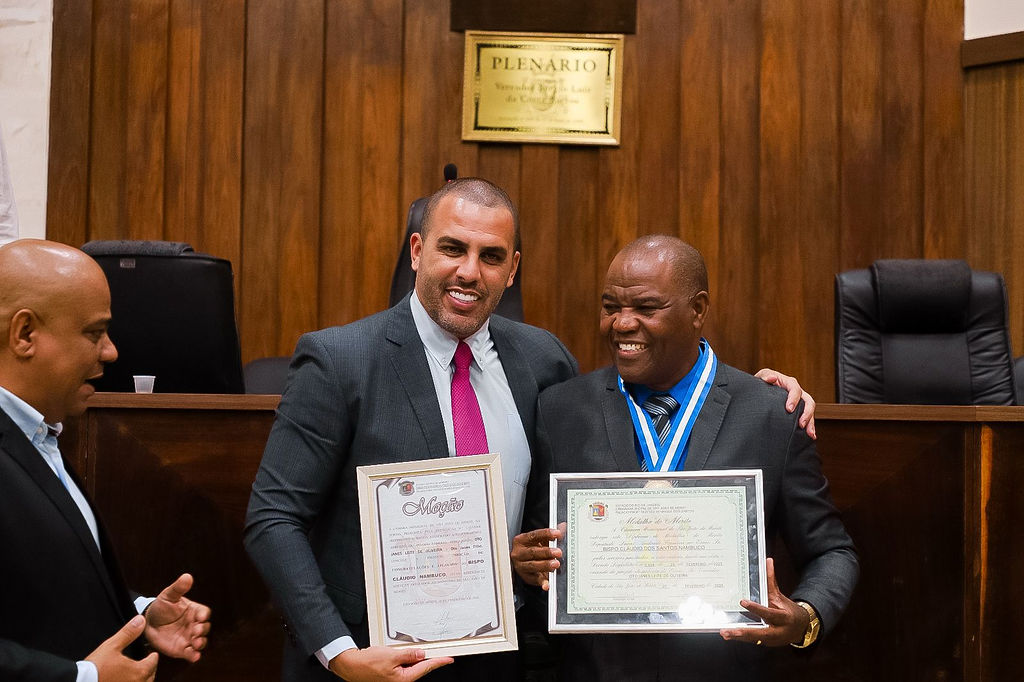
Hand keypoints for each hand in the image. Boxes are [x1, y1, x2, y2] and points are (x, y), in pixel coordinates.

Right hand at [85, 614, 158, 681]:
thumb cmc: (95, 669)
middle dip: (149, 668)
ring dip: (143, 678)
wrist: (80, 681)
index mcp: (139, 671)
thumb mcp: (112, 646)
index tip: (152, 654)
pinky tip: (125, 680)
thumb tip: (140, 620)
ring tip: (138, 672)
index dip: (153, 656)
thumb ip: (128, 633)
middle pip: (150, 676)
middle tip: (147, 662)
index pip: (153, 662)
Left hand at [143, 573, 211, 661]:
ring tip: (196, 643)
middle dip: (202, 630)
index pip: (204, 613)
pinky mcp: (182, 649)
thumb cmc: (161, 607)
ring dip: (200, 643)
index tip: (199, 617)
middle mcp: (194, 624)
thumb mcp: (168, 596)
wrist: (148, 623)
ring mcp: (189, 637)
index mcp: (194, 611)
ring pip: (200, 641)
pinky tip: (194, 656)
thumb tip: (187, 576)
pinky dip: (194, 655)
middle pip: (205, 628)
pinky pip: (191, 653)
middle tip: (195, 631)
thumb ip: (178, 588)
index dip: (203, 615)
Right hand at [328, 646, 452, 680]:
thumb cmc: (367, 663)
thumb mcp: (391, 656)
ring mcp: (396, 677)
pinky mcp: (391, 673)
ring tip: (413, 648)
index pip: (426, 667)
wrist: (352, 666)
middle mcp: (401, 680)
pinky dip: (405, 657)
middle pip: (420, 667)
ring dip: (414, 657)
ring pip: (411, 665)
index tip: (449, 658)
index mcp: (403, 678)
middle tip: (437, 649)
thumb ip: (408, 655)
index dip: (438, 662)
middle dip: (427, 657)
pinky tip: (403, 651)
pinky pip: (403, 664)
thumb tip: (421, 654)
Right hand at [510, 526, 562, 589]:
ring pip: (532, 565)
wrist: (523, 562)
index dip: (546, 534)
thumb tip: (563, 526)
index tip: (557, 534)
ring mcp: (520, 566)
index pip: (533, 535)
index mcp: (521, 541)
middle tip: (558, 552)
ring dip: (545, 565)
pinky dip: (542, 582)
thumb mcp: (540, 540)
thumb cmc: (532, 549)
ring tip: (556, 564)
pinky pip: (535, 580)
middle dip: (546, 552)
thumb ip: (551, 534)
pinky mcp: (526, 577)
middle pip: (532, 552)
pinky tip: (547, 584)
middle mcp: (518, 553)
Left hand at [720, 558, 809, 646]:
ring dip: (738, 637)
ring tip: (725, 633)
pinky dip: (741, 637)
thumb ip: (771, 580)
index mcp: (784, 618)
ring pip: (754, 639)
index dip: (756, 608)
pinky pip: (753, 640)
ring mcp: (772, 640)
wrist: (801, 628)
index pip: (769, 613)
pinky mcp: (766, 643)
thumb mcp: (780, 596)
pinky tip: (729, 634)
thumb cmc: (789, 611)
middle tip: (728, 630)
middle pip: (761, 633)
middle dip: (743, 632)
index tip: (742, 602)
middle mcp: (778, 631)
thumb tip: (768, 561)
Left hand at [754, 368, 815, 438]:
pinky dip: (810, 426)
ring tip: (810, 434)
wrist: (761, 390)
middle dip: (807, 413)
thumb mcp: (761, 376)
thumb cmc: (762, 382)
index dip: (794, 399)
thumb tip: (772, 378)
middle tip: (801, 424)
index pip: (795, 389)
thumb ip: (765, 376)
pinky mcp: (799, 410)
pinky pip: (807, 417)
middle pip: (808, 401)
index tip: (789, 409)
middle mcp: (797, 392)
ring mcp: (799, 401)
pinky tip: (810, 436)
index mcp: (788, 383)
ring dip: (811, 422)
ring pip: (810, 411)